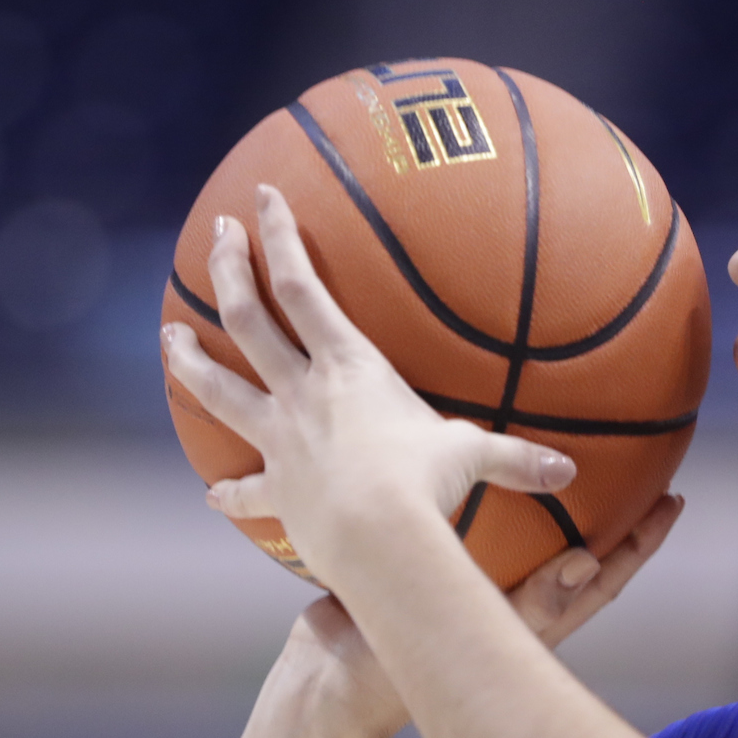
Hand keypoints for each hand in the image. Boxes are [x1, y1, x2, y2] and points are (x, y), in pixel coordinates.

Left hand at [161, 184, 580, 587]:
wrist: (378, 539)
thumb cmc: (425, 486)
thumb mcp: (472, 458)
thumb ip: (514, 457)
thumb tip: (568, 470)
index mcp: (349, 367)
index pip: (303, 286)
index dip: (278, 237)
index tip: (260, 198)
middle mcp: (304, 393)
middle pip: (250, 318)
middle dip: (229, 269)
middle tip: (214, 235)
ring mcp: (281, 440)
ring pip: (219, 388)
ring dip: (191, 360)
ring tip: (169, 338)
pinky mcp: (276, 490)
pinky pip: (245, 488)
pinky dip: (229, 491)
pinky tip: (210, 494)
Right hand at [283, 493, 686, 737]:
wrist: (326, 688)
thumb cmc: (397, 674)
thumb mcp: (470, 632)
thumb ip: (531, 604)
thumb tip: (591, 563)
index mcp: (528, 624)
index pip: (601, 579)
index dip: (641, 544)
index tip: (675, 503)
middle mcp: (508, 607)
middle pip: (576, 554)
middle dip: (610, 518)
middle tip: (641, 470)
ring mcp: (471, 595)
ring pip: (532, 545)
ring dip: (553, 508)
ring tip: (571, 464)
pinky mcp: (432, 582)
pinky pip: (476, 536)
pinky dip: (492, 506)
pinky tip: (486, 478)